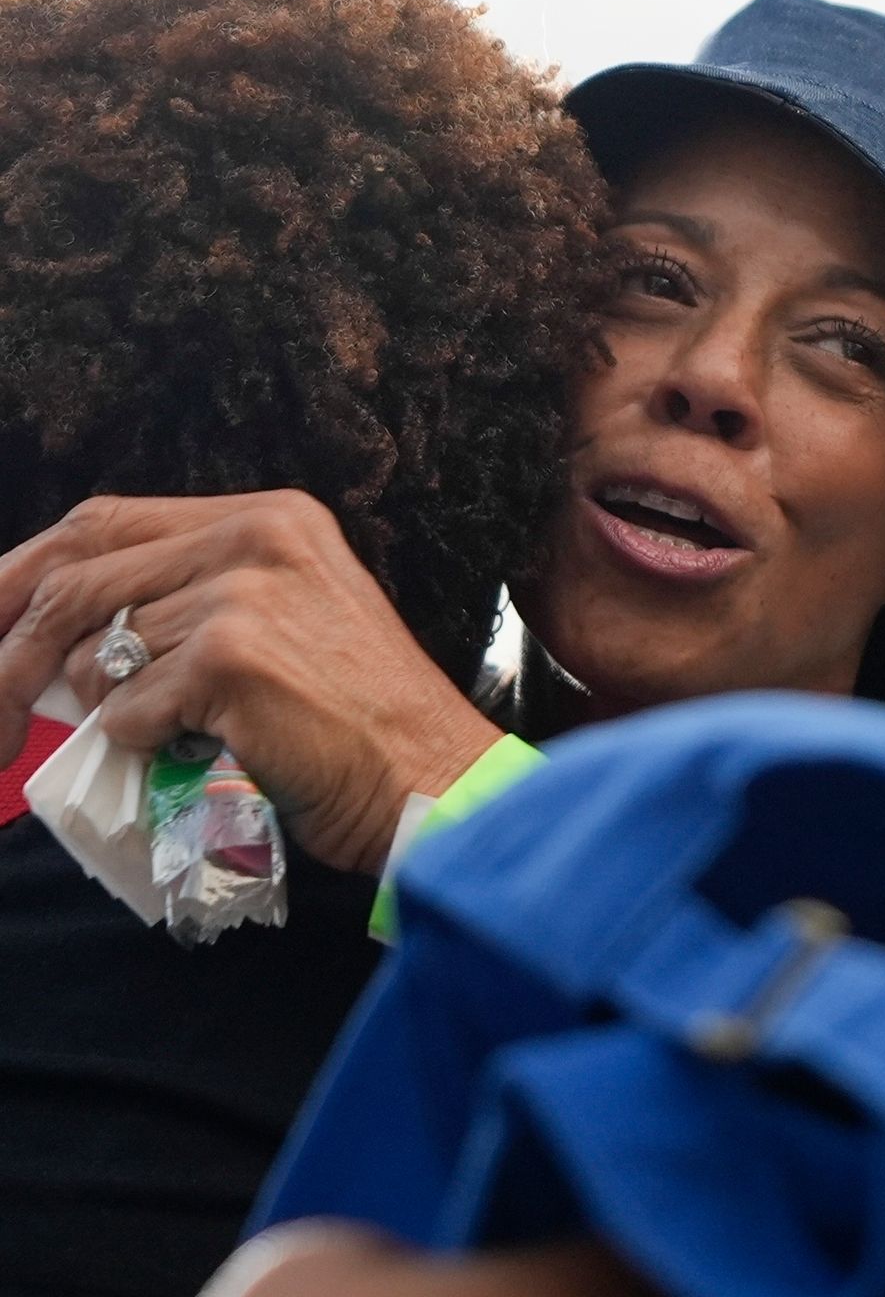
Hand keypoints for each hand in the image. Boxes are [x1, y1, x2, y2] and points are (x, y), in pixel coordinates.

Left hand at [0, 493, 508, 871]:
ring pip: (98, 658)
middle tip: (1, 718)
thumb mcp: (284, 619)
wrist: (430, 778)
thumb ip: (187, 599)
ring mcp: (244, 594)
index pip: (99, 522)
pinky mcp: (231, 658)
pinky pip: (126, 711)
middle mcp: (255, 537)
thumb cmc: (358, 720)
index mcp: (268, 517)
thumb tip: (55, 635)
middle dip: (14, 657)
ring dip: (112, 712)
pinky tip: (206, 750)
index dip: (23, 570)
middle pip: (76, 584)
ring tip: (171, 735)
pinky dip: (146, 746)